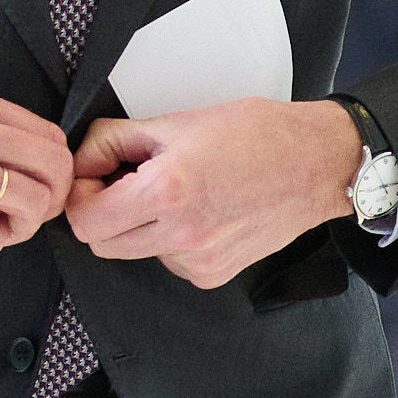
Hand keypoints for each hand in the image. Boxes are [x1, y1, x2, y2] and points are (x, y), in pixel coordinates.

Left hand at [64, 98, 362, 290]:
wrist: (317, 163)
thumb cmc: (253, 134)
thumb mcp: (172, 123)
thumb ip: (112, 141)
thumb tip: (81, 163)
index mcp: (166, 192)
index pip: (84, 220)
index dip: (81, 194)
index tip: (97, 175)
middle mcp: (182, 235)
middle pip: (101, 243)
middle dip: (101, 212)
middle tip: (124, 181)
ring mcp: (201, 260)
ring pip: (133, 253)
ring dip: (136, 226)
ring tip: (171, 191)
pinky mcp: (216, 273)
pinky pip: (168, 261)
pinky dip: (168, 240)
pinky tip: (197, 211)